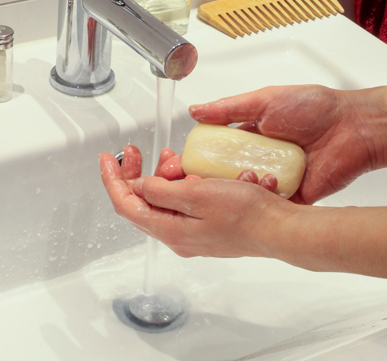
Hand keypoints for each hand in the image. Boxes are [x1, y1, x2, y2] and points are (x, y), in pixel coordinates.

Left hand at [99, 146, 284, 257]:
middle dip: (136, 174)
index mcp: (169, 229)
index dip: (112, 179)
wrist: (279, 228)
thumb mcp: (196, 194)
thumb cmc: (245, 213)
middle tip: (135, 151)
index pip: (126, 204)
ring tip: (170, 157)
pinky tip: (191, 171)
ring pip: (163, 201)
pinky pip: (183, 203)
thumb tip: (140, 187)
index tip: (107, 158)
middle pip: (142, 202)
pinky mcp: (206, 226)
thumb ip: (162, 191)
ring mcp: (192, 232)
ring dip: (161, 176)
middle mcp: (177, 235)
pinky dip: (180, 183)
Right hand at [184, 85, 386, 203]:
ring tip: (228, 182)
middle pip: (222, 175)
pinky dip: (257, 201)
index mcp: (248, 136)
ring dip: (230, 190)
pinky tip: (251, 193)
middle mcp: (257, 158)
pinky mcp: (289, 196)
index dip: (194, 159)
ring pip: (241, 192)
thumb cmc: (313, 107)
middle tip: (189, 183)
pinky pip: (267, 204)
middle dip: (204, 181)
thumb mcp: (264, 100)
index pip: (213, 152)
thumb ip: (229, 108)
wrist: (353, 127)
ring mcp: (272, 178)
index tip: (176, 165)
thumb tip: (195, 111)